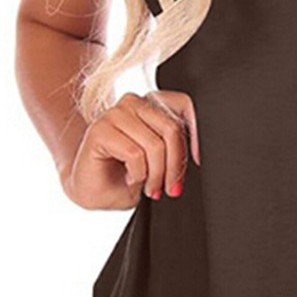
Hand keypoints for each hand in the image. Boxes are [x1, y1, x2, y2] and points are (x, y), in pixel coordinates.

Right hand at [61, 90, 200, 209]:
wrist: (97, 193)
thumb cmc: (128, 176)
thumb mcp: (163, 161)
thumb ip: (177, 147)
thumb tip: (199, 152)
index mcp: (152, 105)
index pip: (184, 105)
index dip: (196, 131)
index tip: (199, 160)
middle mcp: (134, 103)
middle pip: (172, 129)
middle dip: (174, 166)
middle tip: (169, 187)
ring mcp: (115, 113)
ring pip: (154, 144)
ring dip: (155, 174)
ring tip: (148, 186)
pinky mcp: (100, 129)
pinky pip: (134, 154)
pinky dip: (137, 174)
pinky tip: (129, 177)